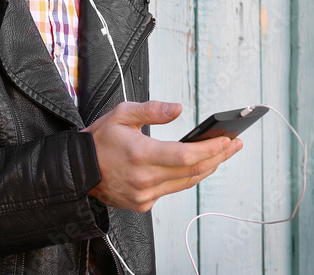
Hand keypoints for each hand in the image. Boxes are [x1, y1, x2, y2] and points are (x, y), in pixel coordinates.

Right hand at [82, 100, 242, 212]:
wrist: (78, 171)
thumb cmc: (100, 140)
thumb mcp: (122, 114)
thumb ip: (152, 110)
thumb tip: (178, 108)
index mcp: (140, 154)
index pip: (185, 156)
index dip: (210, 149)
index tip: (228, 140)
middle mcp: (144, 179)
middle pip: (192, 172)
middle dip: (218, 157)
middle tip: (235, 145)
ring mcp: (144, 195)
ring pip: (186, 183)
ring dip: (207, 168)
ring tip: (223, 154)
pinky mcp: (142, 204)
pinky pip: (172, 190)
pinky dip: (187, 178)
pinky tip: (197, 166)